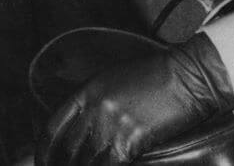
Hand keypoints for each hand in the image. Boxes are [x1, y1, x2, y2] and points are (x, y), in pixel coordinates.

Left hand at [37, 33, 233, 165]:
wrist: (188, 77)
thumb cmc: (156, 76)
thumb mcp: (115, 79)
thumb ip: (93, 101)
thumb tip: (81, 129)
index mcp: (87, 91)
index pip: (52, 128)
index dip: (46, 152)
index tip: (46, 163)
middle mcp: (94, 108)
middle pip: (67, 150)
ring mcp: (111, 125)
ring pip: (86, 161)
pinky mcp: (130, 140)